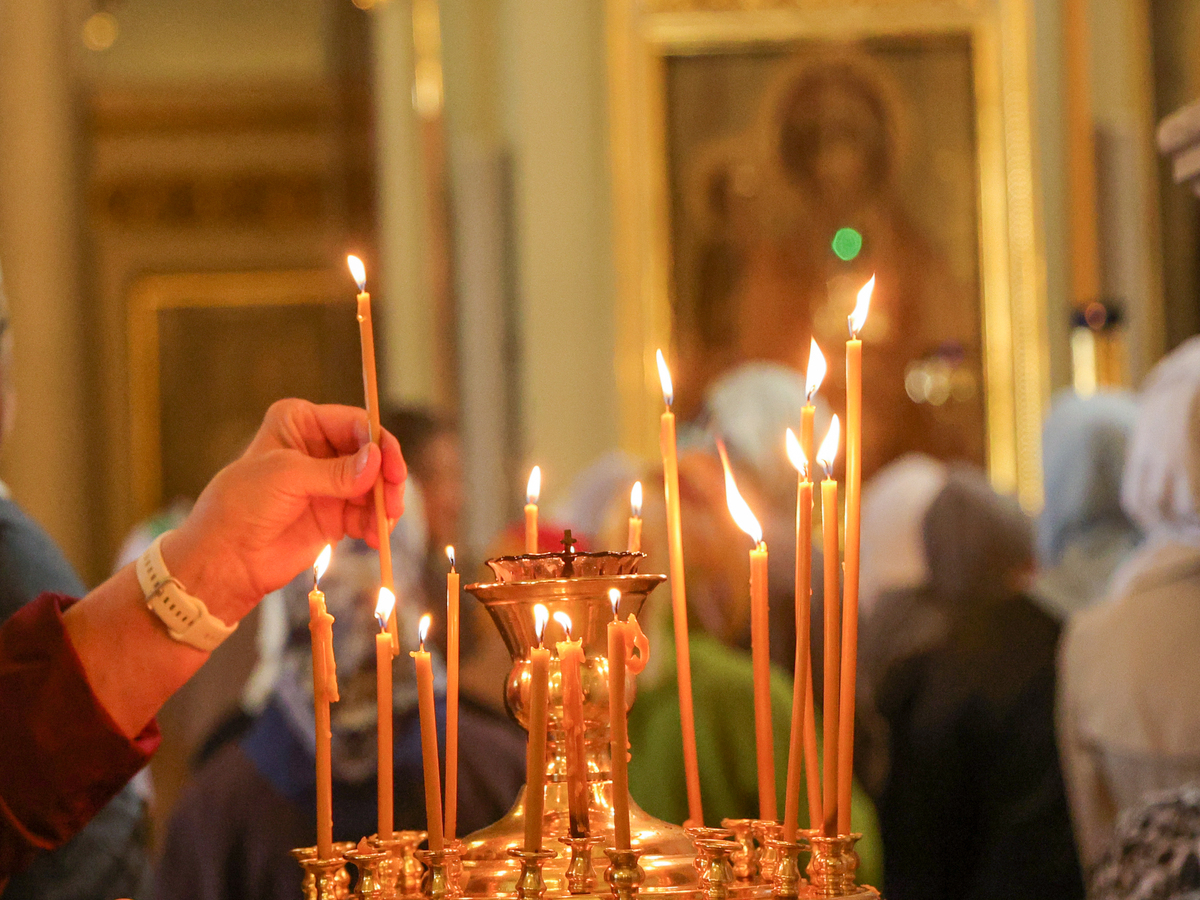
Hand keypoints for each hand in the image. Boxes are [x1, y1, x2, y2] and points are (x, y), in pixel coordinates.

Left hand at [163, 399, 405, 621]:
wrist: (226, 558)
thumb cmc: (242, 505)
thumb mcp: (287, 477)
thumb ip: (335, 471)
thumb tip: (378, 461)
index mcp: (301, 423)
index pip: (355, 424)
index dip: (379, 444)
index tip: (392, 469)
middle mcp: (320, 448)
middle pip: (373, 454)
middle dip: (387, 478)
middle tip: (394, 504)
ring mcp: (330, 483)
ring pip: (376, 485)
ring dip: (385, 505)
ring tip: (383, 527)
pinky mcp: (336, 515)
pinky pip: (369, 514)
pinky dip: (376, 525)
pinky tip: (372, 538)